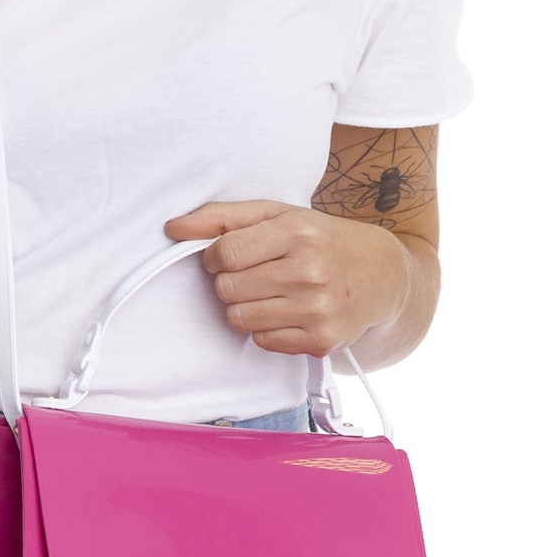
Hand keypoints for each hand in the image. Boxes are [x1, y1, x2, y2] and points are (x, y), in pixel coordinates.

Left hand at [163, 200, 409, 357]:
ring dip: (245, 307)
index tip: (229, 255)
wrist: (384, 276)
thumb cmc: (321, 240)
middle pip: (227, 289)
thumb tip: (172, 227)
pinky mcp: (320, 342)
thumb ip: (222, 217)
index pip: (224, 253)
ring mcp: (317, 311)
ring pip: (239, 318)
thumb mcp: (279, 215)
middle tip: (256, 274)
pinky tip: (288, 311)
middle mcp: (310, 272)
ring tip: (271, 292)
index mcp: (298, 233)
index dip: (215, 256)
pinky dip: (266, 329)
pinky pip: (262, 341)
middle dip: (231, 281)